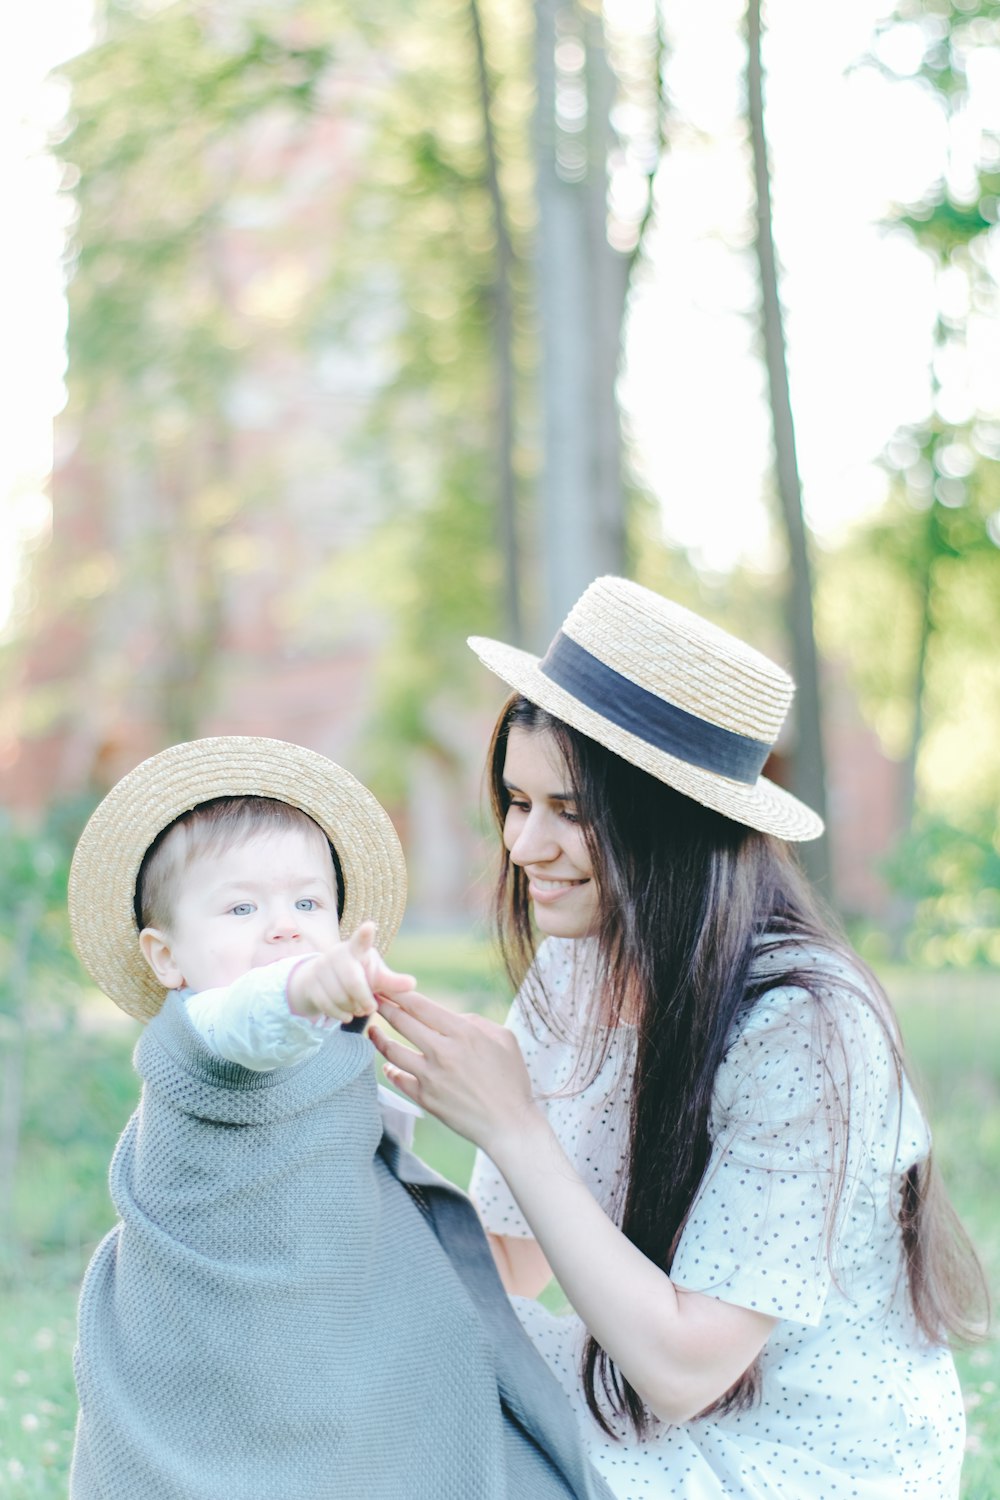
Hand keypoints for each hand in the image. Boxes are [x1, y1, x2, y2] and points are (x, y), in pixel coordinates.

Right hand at [287, 922, 415, 1024]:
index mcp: (357, 949)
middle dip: (363, 999)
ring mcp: (321, 967)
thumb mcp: (376, 978)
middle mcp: (337, 954)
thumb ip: (392, 982)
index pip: (362, 940)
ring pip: (339, 996)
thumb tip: (413, 984)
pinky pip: (326, 1004)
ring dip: (352, 1009)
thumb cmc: (358, 976)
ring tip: (358, 1010)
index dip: (365, 934)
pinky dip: (339, 1014)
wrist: (323, 983)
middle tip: (370, 1008)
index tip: (369, 926)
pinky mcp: (310, 982)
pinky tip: (346, 1015)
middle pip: (353, 981)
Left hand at [370, 991, 541, 1155]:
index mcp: (463, 1032)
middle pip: (403, 1023)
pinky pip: (399, 1080)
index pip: (421, 1006)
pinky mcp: (425, 1099)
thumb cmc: (511, 1079)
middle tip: (373, 1000)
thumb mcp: (504, 1038)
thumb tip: (449, 1018)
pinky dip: (390, 1070)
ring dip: (378, 1038)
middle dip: (384, 1008)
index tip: (387, 988)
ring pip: (393, 1051)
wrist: (508, 1124)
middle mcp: (442, 1052)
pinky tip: (388, 1065)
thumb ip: (475, 1021)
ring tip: (372, 1030)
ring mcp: (430, 1077)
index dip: (400, 994)